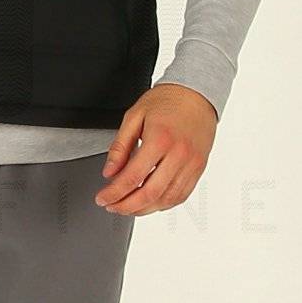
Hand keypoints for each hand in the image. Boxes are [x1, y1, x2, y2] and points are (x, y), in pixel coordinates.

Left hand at [95, 83, 216, 214]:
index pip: (133, 177)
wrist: (196, 93)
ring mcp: (191, 163)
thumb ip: (120, 146)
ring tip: (128, 207)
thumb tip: (109, 172)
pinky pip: (182, 195)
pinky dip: (163, 204)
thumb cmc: (166, 101)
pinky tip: (150, 202)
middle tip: (112, 207)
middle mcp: (178, 154)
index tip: (102, 198)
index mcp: (160, 140)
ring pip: (167, 199)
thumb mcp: (134, 116)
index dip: (114, 193)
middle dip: (126, 206)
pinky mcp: (199, 168)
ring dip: (144, 209)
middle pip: (150, 193)